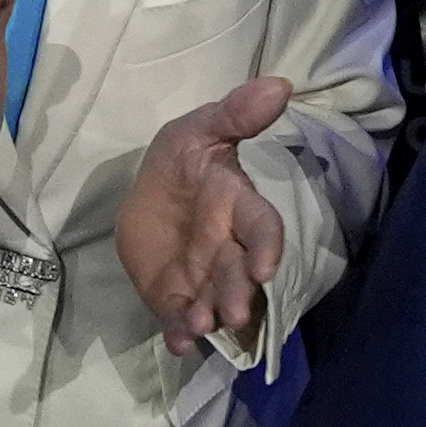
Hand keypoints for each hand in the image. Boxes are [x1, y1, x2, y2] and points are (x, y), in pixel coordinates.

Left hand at [117, 74, 295, 353]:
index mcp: (237, 206)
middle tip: (232, 311)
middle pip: (240, 274)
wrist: (144, 193)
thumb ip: (236, 113)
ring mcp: (203, 278)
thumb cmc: (181, 160)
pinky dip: (181, 333)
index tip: (265, 268)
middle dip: (238, 294)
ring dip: (212, 316)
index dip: (267, 247)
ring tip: (202, 325)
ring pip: (215, 302)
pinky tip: (178, 342)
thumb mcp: (199, 129)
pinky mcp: (175, 298)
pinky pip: (181, 319)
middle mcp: (227, 249)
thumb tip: (280, 84)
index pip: (262, 228)